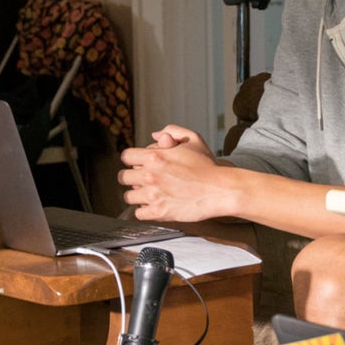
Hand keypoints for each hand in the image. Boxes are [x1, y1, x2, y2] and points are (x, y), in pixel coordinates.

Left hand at [118, 125, 234, 222]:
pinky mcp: (159, 212)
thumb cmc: (208, 165)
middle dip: (132, 178)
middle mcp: (150, 175)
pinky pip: (139, 213)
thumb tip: (155, 135)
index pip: (126, 156)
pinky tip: (155, 206)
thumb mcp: (193, 139)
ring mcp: (153, 195)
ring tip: (150, 194)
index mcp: (154, 156)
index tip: (139, 164)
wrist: (220, 189)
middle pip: (123, 177)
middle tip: (145, 180)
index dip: (133, 159)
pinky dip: (145, 211)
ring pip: (129, 197)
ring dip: (137, 195)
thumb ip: (172, 131)